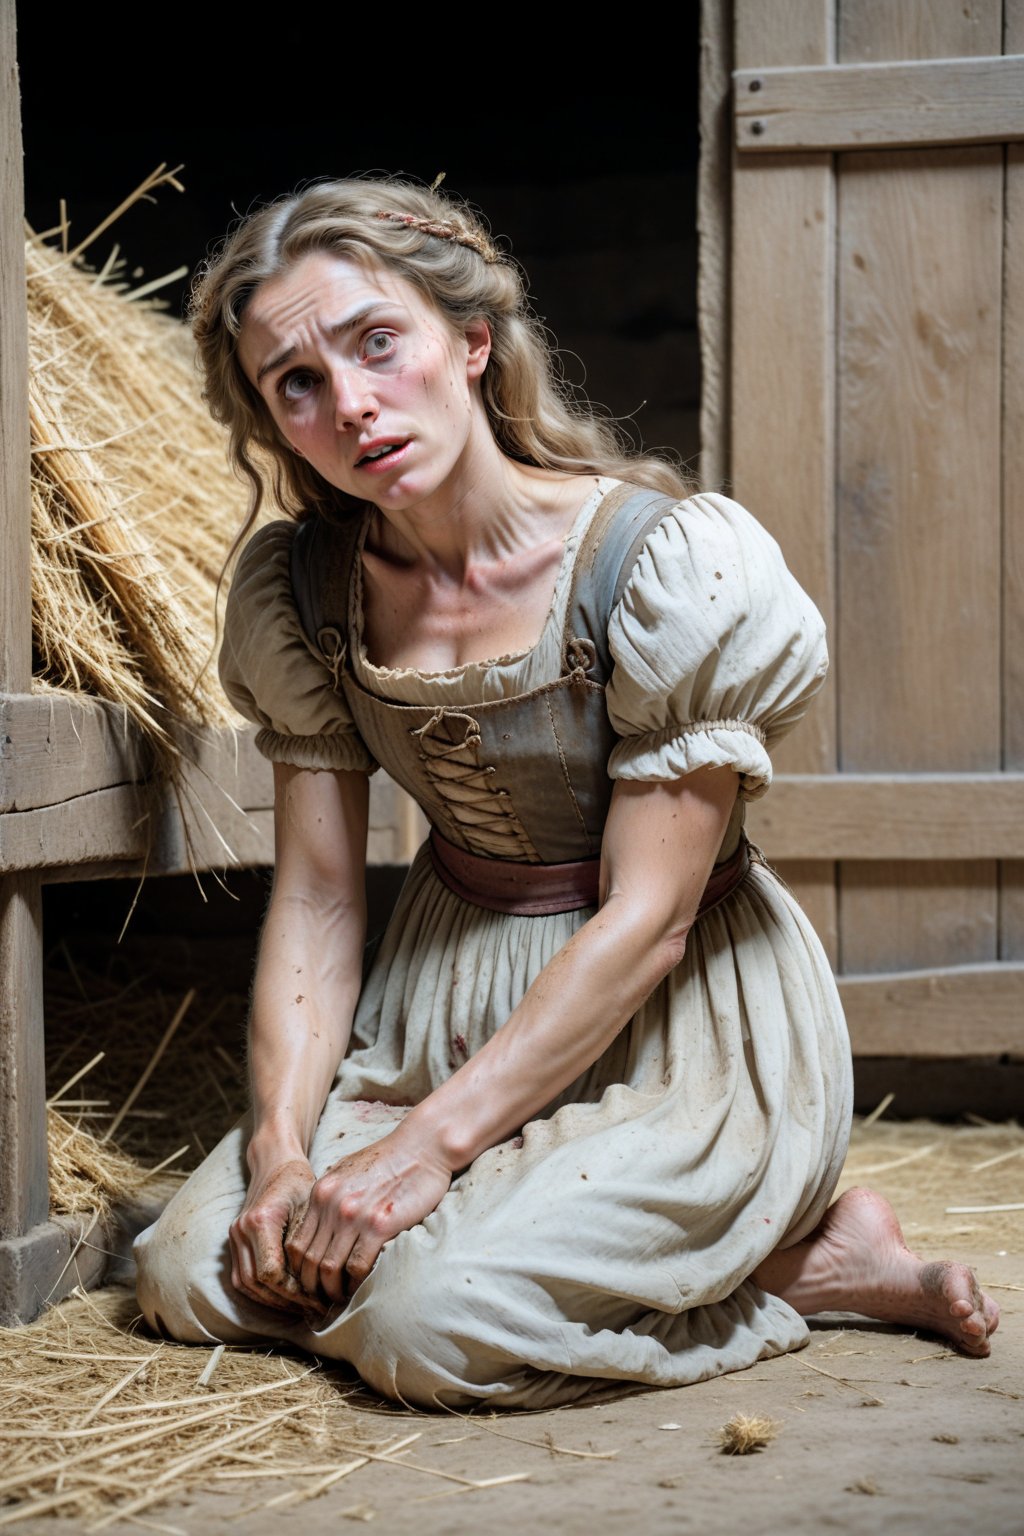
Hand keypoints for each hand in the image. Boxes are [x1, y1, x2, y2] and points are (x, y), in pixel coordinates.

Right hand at [229, 1157, 326, 1319]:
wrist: (274, 1163)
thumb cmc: (298, 1182)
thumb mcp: (311, 1204)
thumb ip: (312, 1239)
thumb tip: (326, 1277)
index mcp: (262, 1219)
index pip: (271, 1272)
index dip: (294, 1291)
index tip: (318, 1297)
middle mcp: (242, 1229)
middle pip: (258, 1283)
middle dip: (286, 1301)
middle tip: (314, 1308)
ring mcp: (234, 1235)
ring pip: (246, 1284)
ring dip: (273, 1300)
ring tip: (301, 1307)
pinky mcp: (234, 1241)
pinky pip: (241, 1278)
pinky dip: (260, 1292)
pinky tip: (284, 1297)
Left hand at [284, 1131, 452, 1303]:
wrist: (423, 1145)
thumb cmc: (390, 1160)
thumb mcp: (349, 1172)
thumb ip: (332, 1199)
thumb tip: (324, 1230)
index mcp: (321, 1193)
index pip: (296, 1244)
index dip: (300, 1271)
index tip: (311, 1283)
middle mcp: (331, 1205)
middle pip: (307, 1261)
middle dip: (313, 1287)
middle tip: (324, 1299)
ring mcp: (354, 1215)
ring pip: (328, 1269)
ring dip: (333, 1290)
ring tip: (341, 1298)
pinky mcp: (379, 1225)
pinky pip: (357, 1267)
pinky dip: (356, 1284)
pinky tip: (361, 1287)